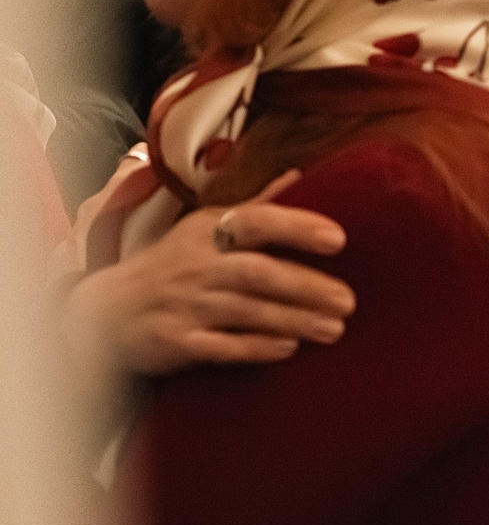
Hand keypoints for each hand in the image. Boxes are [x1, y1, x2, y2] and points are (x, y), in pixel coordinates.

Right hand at [63, 172, 354, 381]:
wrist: (103, 314)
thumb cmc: (171, 265)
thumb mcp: (204, 228)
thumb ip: (255, 207)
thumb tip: (300, 175)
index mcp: (206, 231)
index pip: (255, 221)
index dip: (296, 227)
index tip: (339, 239)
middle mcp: (195, 266)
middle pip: (256, 273)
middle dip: (306, 286)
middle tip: (349, 300)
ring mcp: (184, 305)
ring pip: (245, 311)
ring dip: (293, 320)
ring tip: (335, 328)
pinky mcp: (175, 342)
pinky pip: (220, 346)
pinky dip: (255, 348)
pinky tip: (288, 348)